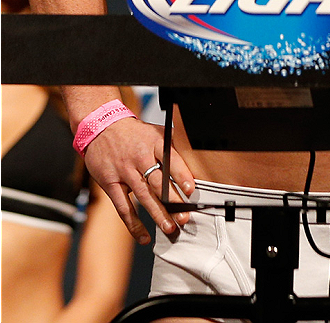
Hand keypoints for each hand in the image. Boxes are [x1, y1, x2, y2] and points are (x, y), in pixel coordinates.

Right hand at [84, 117, 195, 244]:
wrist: (101, 128)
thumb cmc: (133, 133)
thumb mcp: (154, 131)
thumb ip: (172, 143)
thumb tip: (194, 152)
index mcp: (154, 143)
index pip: (170, 160)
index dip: (181, 175)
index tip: (191, 189)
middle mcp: (140, 157)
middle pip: (158, 182)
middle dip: (172, 201)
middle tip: (184, 217)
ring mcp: (124, 171)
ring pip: (143, 196)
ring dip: (157, 214)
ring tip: (170, 228)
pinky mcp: (111, 184)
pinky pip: (123, 207)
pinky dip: (133, 224)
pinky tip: (144, 236)